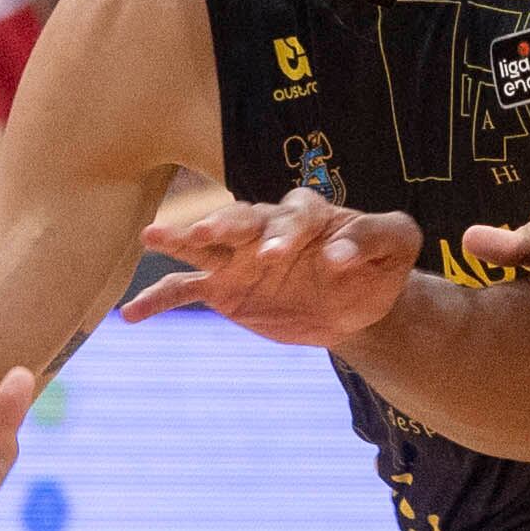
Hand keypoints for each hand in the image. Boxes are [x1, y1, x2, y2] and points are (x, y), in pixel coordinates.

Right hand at [116, 184, 425, 345]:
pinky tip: (130, 315)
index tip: (330, 262)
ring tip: (152, 237)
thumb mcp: (399, 244)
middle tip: (211, 232)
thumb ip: (381, 237)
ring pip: (205, 243)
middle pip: (242, 219)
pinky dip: (157, 300)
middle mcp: (266, 229)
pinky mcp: (225, 288)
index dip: (303, 233)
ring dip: (180, 239)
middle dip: (229, 225)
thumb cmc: (379, 263)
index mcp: (308, 214)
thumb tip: (340, 256)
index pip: (299, 216)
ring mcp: (239, 258)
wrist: (361, 302)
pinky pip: (185, 289)